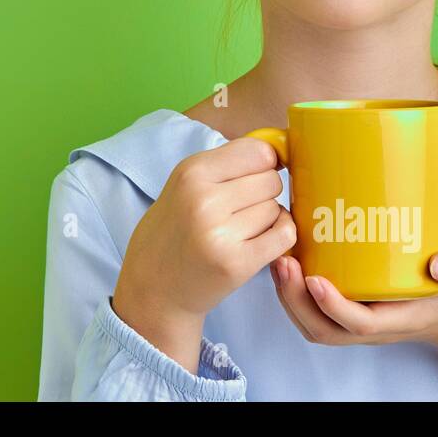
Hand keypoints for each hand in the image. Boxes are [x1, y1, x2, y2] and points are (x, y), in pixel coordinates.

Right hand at [116, 137, 296, 323]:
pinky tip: (259, 242)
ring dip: (267, 219)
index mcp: (190, 172)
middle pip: (271, 180)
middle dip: (263, 193)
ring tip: (239, 231)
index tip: (255, 175)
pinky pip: (284, 235)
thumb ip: (226, 164)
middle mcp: (204, 200)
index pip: (258, 151)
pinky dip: (279, 236)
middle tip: (239, 210)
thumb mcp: (185, 184)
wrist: (153, 287)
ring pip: (276, 208)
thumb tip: (280, 149)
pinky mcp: (237, 264)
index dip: (264, 163)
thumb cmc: (174, 230)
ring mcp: (221, 234)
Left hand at [271, 248, 437, 349]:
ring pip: (314, 322)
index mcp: (403, 319)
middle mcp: (376, 325)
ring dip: (290, 296)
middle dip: (295, 301)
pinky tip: (292, 256)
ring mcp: (361, 318)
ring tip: (280, 259)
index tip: (313, 278)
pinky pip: (316, 308)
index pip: (359, 324)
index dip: (332, 306)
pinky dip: (296, 289)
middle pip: (324, 329)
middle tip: (283, 261)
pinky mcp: (353, 305)